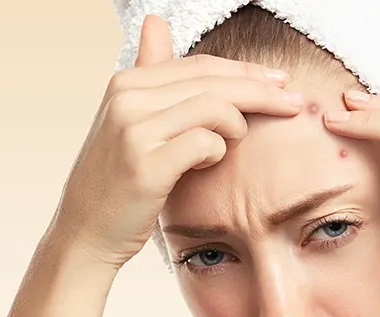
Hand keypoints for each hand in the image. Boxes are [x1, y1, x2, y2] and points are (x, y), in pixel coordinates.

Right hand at [47, 15, 302, 268]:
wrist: (85, 232)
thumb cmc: (119, 179)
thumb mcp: (129, 119)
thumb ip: (149, 72)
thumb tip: (156, 21)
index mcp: (126, 82)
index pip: (201, 66)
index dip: (246, 72)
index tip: (280, 82)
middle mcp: (127, 98)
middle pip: (213, 82)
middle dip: (262, 91)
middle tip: (294, 103)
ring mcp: (133, 130)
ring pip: (214, 107)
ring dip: (238, 124)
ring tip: (236, 142)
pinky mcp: (146, 164)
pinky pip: (205, 142)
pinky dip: (218, 151)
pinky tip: (209, 161)